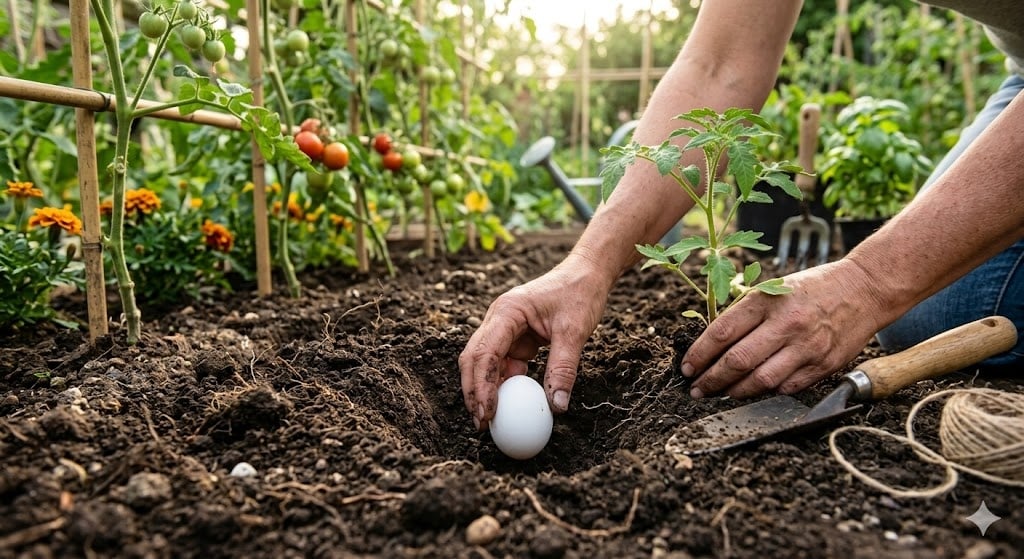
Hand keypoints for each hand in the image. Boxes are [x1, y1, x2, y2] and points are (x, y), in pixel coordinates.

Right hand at [459, 254, 610, 429]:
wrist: (587, 273)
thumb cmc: (579, 294)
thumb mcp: (574, 331)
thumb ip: (563, 368)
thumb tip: (557, 406)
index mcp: (507, 312)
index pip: (485, 353)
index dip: (482, 386)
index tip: (488, 413)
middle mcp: (498, 319)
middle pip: (474, 359)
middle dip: (474, 392)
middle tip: (482, 424)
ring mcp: (505, 328)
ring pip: (486, 363)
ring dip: (487, 390)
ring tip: (491, 420)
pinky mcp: (516, 337)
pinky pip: (504, 364)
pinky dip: (505, 384)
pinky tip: (512, 404)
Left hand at [680, 260, 888, 398]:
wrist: (864, 289)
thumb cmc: (812, 288)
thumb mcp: (774, 288)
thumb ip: (746, 314)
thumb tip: (711, 344)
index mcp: (768, 301)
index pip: (722, 332)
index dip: (699, 354)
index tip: (687, 367)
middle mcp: (786, 325)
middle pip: (737, 360)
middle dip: (710, 379)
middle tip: (696, 389)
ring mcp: (806, 348)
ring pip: (760, 380)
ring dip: (734, 391)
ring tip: (720, 393)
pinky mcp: (823, 365)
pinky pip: (786, 388)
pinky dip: (765, 392)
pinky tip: (753, 392)